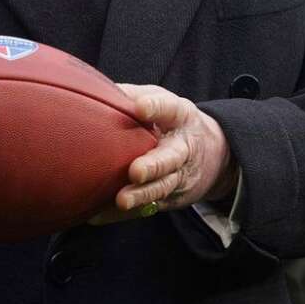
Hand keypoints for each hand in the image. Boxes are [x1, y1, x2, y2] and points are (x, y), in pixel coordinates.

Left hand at [95, 84, 236, 219]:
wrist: (212, 154)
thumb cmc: (170, 122)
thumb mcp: (161, 100)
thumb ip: (131, 95)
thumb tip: (92, 87)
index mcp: (179, 117)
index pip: (169, 109)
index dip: (156, 107)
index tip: (141, 107)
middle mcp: (182, 148)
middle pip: (170, 158)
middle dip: (154, 166)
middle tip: (135, 172)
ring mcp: (178, 176)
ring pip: (162, 187)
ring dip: (142, 196)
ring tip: (122, 200)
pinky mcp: (169, 199)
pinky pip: (146, 208)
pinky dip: (123, 215)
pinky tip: (99, 216)